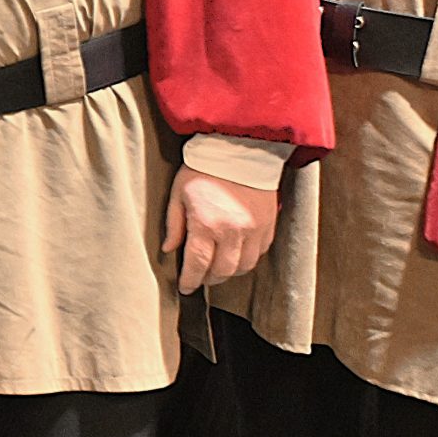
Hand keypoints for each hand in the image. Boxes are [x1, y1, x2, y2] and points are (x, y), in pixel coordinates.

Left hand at [161, 166, 279, 292]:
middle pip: (222, 271)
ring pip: (244, 266)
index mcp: (206, 224)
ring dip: (229, 272)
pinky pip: (259, 253)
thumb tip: (169, 249)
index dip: (190, 280)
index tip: (185, 288)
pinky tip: (236, 253)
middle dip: (209, 278)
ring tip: (218, 267)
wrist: (240, 149)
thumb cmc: (204, 168)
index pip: (198, 264)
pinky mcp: (268, 225)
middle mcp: (232, 231)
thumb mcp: (179, 193)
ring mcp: (254, 229)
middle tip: (200, 277)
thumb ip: (174, 224)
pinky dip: (247, 258)